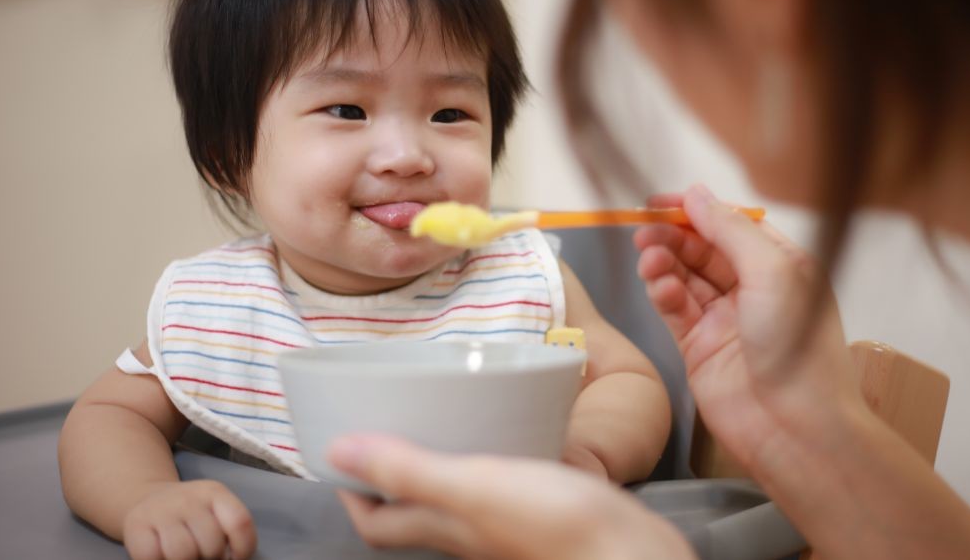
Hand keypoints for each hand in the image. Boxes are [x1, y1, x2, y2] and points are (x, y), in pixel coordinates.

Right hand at [121, 480, 255, 559]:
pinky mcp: (135, 526)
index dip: (243, 549)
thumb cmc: (188, 515)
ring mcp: (160, 511)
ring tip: (185, 556)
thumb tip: (231, 558)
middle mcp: (188, 498)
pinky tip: (163, 556)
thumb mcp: (213, 511)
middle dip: (211, 557)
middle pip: (211, 544)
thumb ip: (228, 529)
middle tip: (202, 554)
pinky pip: (152, 557)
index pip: (240, 522)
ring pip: (183, 554)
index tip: (234, 558)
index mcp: (214, 492)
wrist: (145, 498)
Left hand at [329, 435, 694, 559]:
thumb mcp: (474, 487)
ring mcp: (505, 527)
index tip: (343, 452)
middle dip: (390, 475)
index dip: (352, 492)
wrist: (632, 553)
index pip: (377, 522)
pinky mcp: (540, 513)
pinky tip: (504, 434)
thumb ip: (410, 471)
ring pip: (454, 499)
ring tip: (439, 422)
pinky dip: (486, 461)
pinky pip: (497, 486)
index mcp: (444, 528)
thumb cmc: (557, 524)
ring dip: (436, 464)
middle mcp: (468, 533)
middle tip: (387, 428)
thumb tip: (338, 453)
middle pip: (411, 511)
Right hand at [635, 184, 862, 471]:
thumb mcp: (773, 271)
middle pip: (703, 249)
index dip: (698, 210)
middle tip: (644, 230)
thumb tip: (696, 194)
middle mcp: (753, 289)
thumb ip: (730, 230)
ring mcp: (724, 319)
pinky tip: (657, 285)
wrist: (795, 427)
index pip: (733, 225)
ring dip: (663, 262)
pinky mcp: (699, 348)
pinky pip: (673, 309)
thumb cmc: (799, 348)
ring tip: (648, 257)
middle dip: (673, 236)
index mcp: (782, 265)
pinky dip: (661, 293)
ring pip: (683, 277)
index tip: (661, 201)